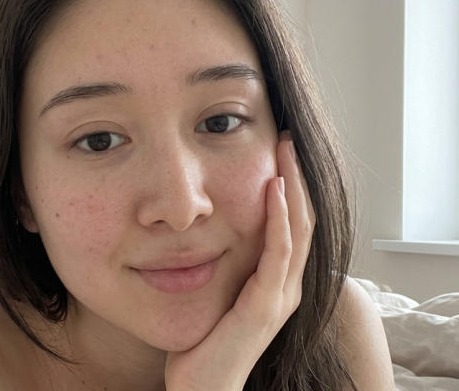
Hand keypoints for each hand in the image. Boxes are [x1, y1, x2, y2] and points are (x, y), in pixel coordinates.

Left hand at [164, 131, 315, 390]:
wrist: (203, 387)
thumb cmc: (204, 340)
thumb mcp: (216, 290)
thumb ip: (221, 262)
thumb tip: (199, 227)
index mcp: (275, 279)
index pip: (290, 222)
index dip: (289, 184)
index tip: (276, 149)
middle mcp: (286, 284)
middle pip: (303, 217)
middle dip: (296, 175)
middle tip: (286, 137)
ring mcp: (280, 295)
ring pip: (299, 228)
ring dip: (293, 185)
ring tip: (285, 149)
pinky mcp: (266, 305)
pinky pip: (278, 253)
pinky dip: (280, 219)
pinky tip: (274, 189)